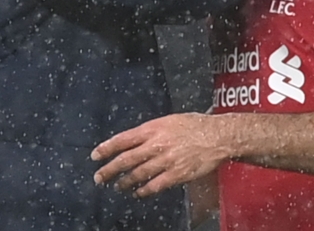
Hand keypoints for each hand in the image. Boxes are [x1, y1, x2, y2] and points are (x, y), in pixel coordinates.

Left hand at [91, 113, 231, 197]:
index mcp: (154, 128)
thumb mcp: (170, 120)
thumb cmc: (195, 125)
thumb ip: (152, 131)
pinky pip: (155, 185)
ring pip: (138, 174)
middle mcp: (157, 144)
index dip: (107, 148)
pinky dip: (144, 190)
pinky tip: (138, 193)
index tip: (95, 155)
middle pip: (126, 159)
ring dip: (125, 182)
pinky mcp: (177, 174)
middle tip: (98, 177)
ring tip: (117, 186)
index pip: (123, 139)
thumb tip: (134, 140)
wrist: (218, 136)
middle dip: (109, 169)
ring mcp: (166, 160)